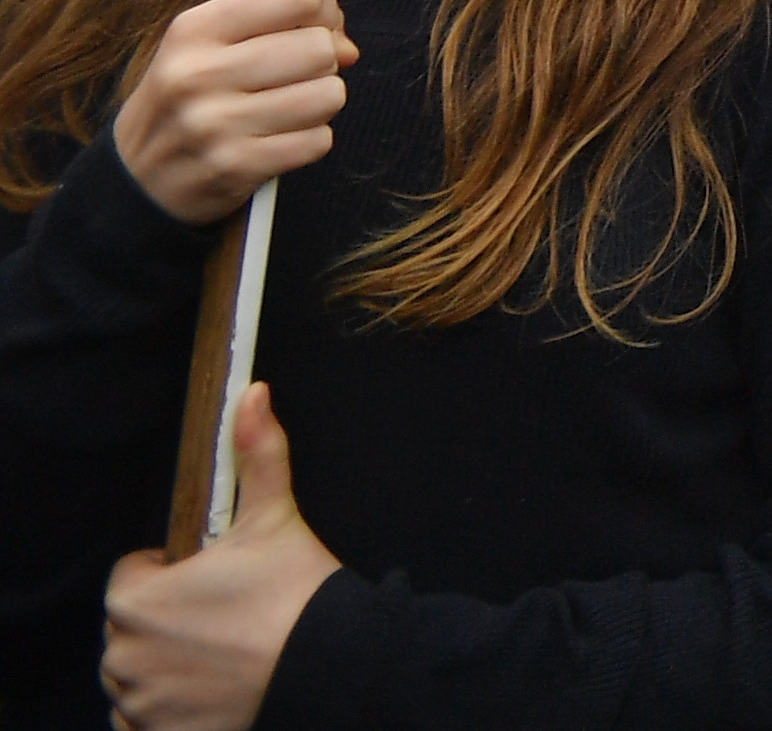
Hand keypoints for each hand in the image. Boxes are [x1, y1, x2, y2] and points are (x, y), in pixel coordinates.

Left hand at [102, 386, 336, 730]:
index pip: (132, 575)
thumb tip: (252, 392)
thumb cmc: (295, 595)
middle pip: (132, 626)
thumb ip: (258, 453)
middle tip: (225, 616)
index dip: (173, 571)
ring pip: (136, 671)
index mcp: (137, 599)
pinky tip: (210, 690)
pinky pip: (141, 718)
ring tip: (222, 654)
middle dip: (168, 619)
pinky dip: (165, 707)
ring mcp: (137, 702)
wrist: (328, 670)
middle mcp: (122, 655)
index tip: (212, 578)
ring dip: (165, 663)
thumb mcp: (275, 518)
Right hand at [110, 0, 347, 226]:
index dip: (323, 9)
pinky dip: (310, 140)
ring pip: (328, 94)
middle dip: (322, 62)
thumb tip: (347, 47)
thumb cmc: (185, 99)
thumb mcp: (207, 44)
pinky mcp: (234, 167)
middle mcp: (199, 74)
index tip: (310, 28)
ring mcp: (215, 124)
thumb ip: (280, 24)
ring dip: (320, 103)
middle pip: (320, 47)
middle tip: (293, 78)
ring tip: (286, 109)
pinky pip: (318, 141)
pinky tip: (278, 140)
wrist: (133, 180)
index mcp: (194, 29)